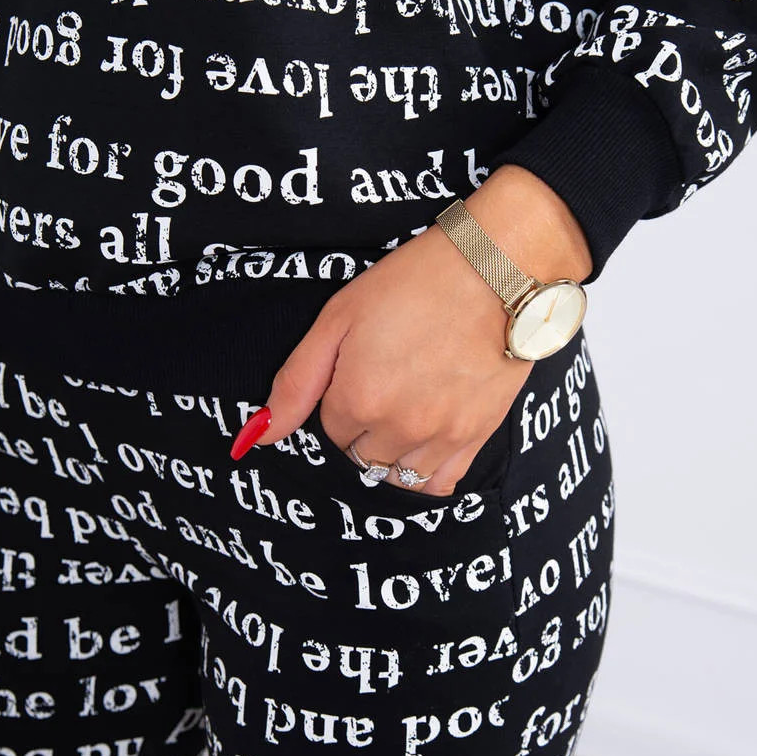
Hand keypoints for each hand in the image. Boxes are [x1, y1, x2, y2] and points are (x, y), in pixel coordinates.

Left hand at [232, 166, 592, 495]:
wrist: (498, 270)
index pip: (328, 430)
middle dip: (361, 428)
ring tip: (404, 408)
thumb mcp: (339, 317)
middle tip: (382, 384)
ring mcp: (440, 437)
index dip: (338, 400)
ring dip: (390, 451)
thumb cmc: (416, 282)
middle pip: (359, 455)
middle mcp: (398, 428)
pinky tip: (423, 444)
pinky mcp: (476, 438)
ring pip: (395, 474)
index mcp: (357, 399)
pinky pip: (438, 485)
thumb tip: (258, 435)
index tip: (357, 371)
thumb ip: (296, 382)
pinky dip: (424, 474)